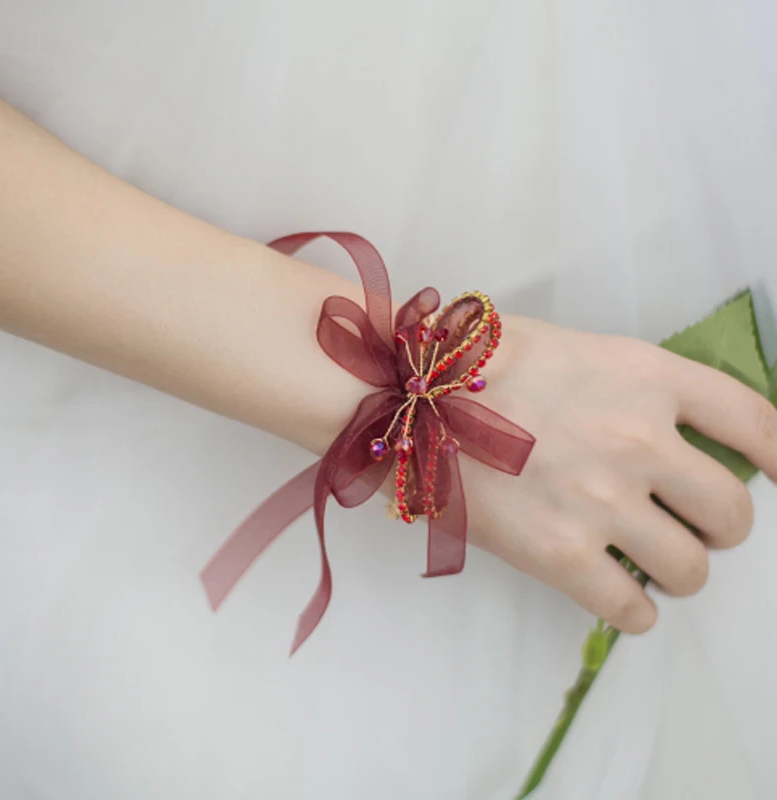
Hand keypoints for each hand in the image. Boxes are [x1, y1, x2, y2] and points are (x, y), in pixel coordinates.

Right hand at [463, 315, 776, 632]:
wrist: (407, 397)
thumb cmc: (482, 365)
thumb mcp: (575, 352)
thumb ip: (634, 389)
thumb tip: (670, 434)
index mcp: (647, 378)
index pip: (755, 421)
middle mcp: (639, 440)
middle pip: (733, 512)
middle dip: (717, 527)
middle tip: (685, 525)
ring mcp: (603, 501)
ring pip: (692, 571)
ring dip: (677, 570)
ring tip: (645, 560)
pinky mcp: (560, 556)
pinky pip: (632, 611)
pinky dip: (634, 611)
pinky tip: (615, 594)